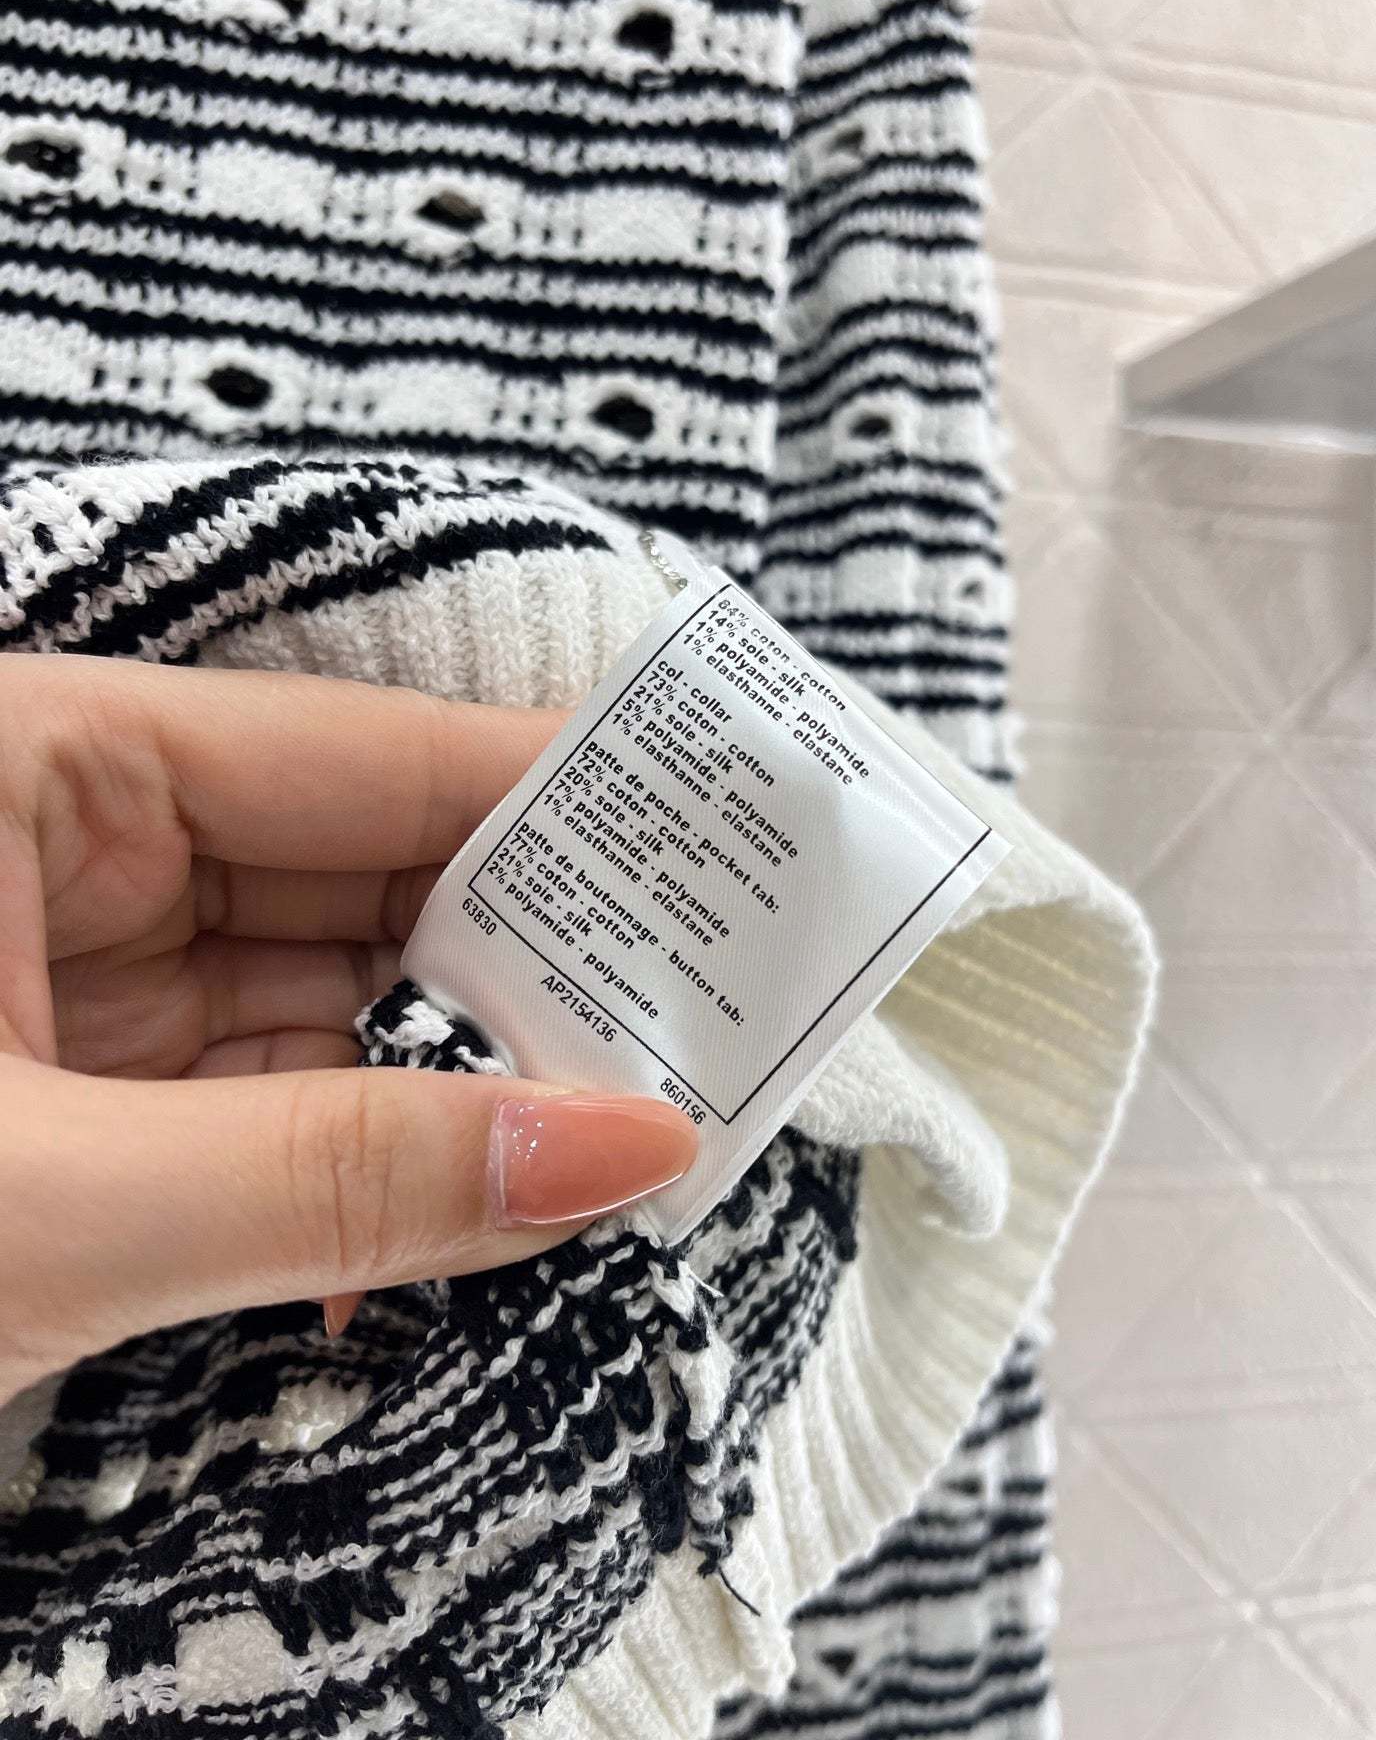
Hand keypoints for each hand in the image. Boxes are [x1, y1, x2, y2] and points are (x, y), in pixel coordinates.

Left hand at [0, 657, 696, 1402]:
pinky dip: (367, 1160)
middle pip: (358, 874)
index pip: (357, 753)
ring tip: (630, 1131)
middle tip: (709, 1020)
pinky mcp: (68, 1100)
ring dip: (462, 1081)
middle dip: (526, 965)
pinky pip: (263, 1100)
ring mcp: (62, 975)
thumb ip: (339, 1173)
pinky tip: (474, 1208)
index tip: (720, 841)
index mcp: (35, 763)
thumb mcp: (56, 1206)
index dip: (550, 799)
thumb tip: (627, 1151)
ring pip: (323, 999)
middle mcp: (60, 841)